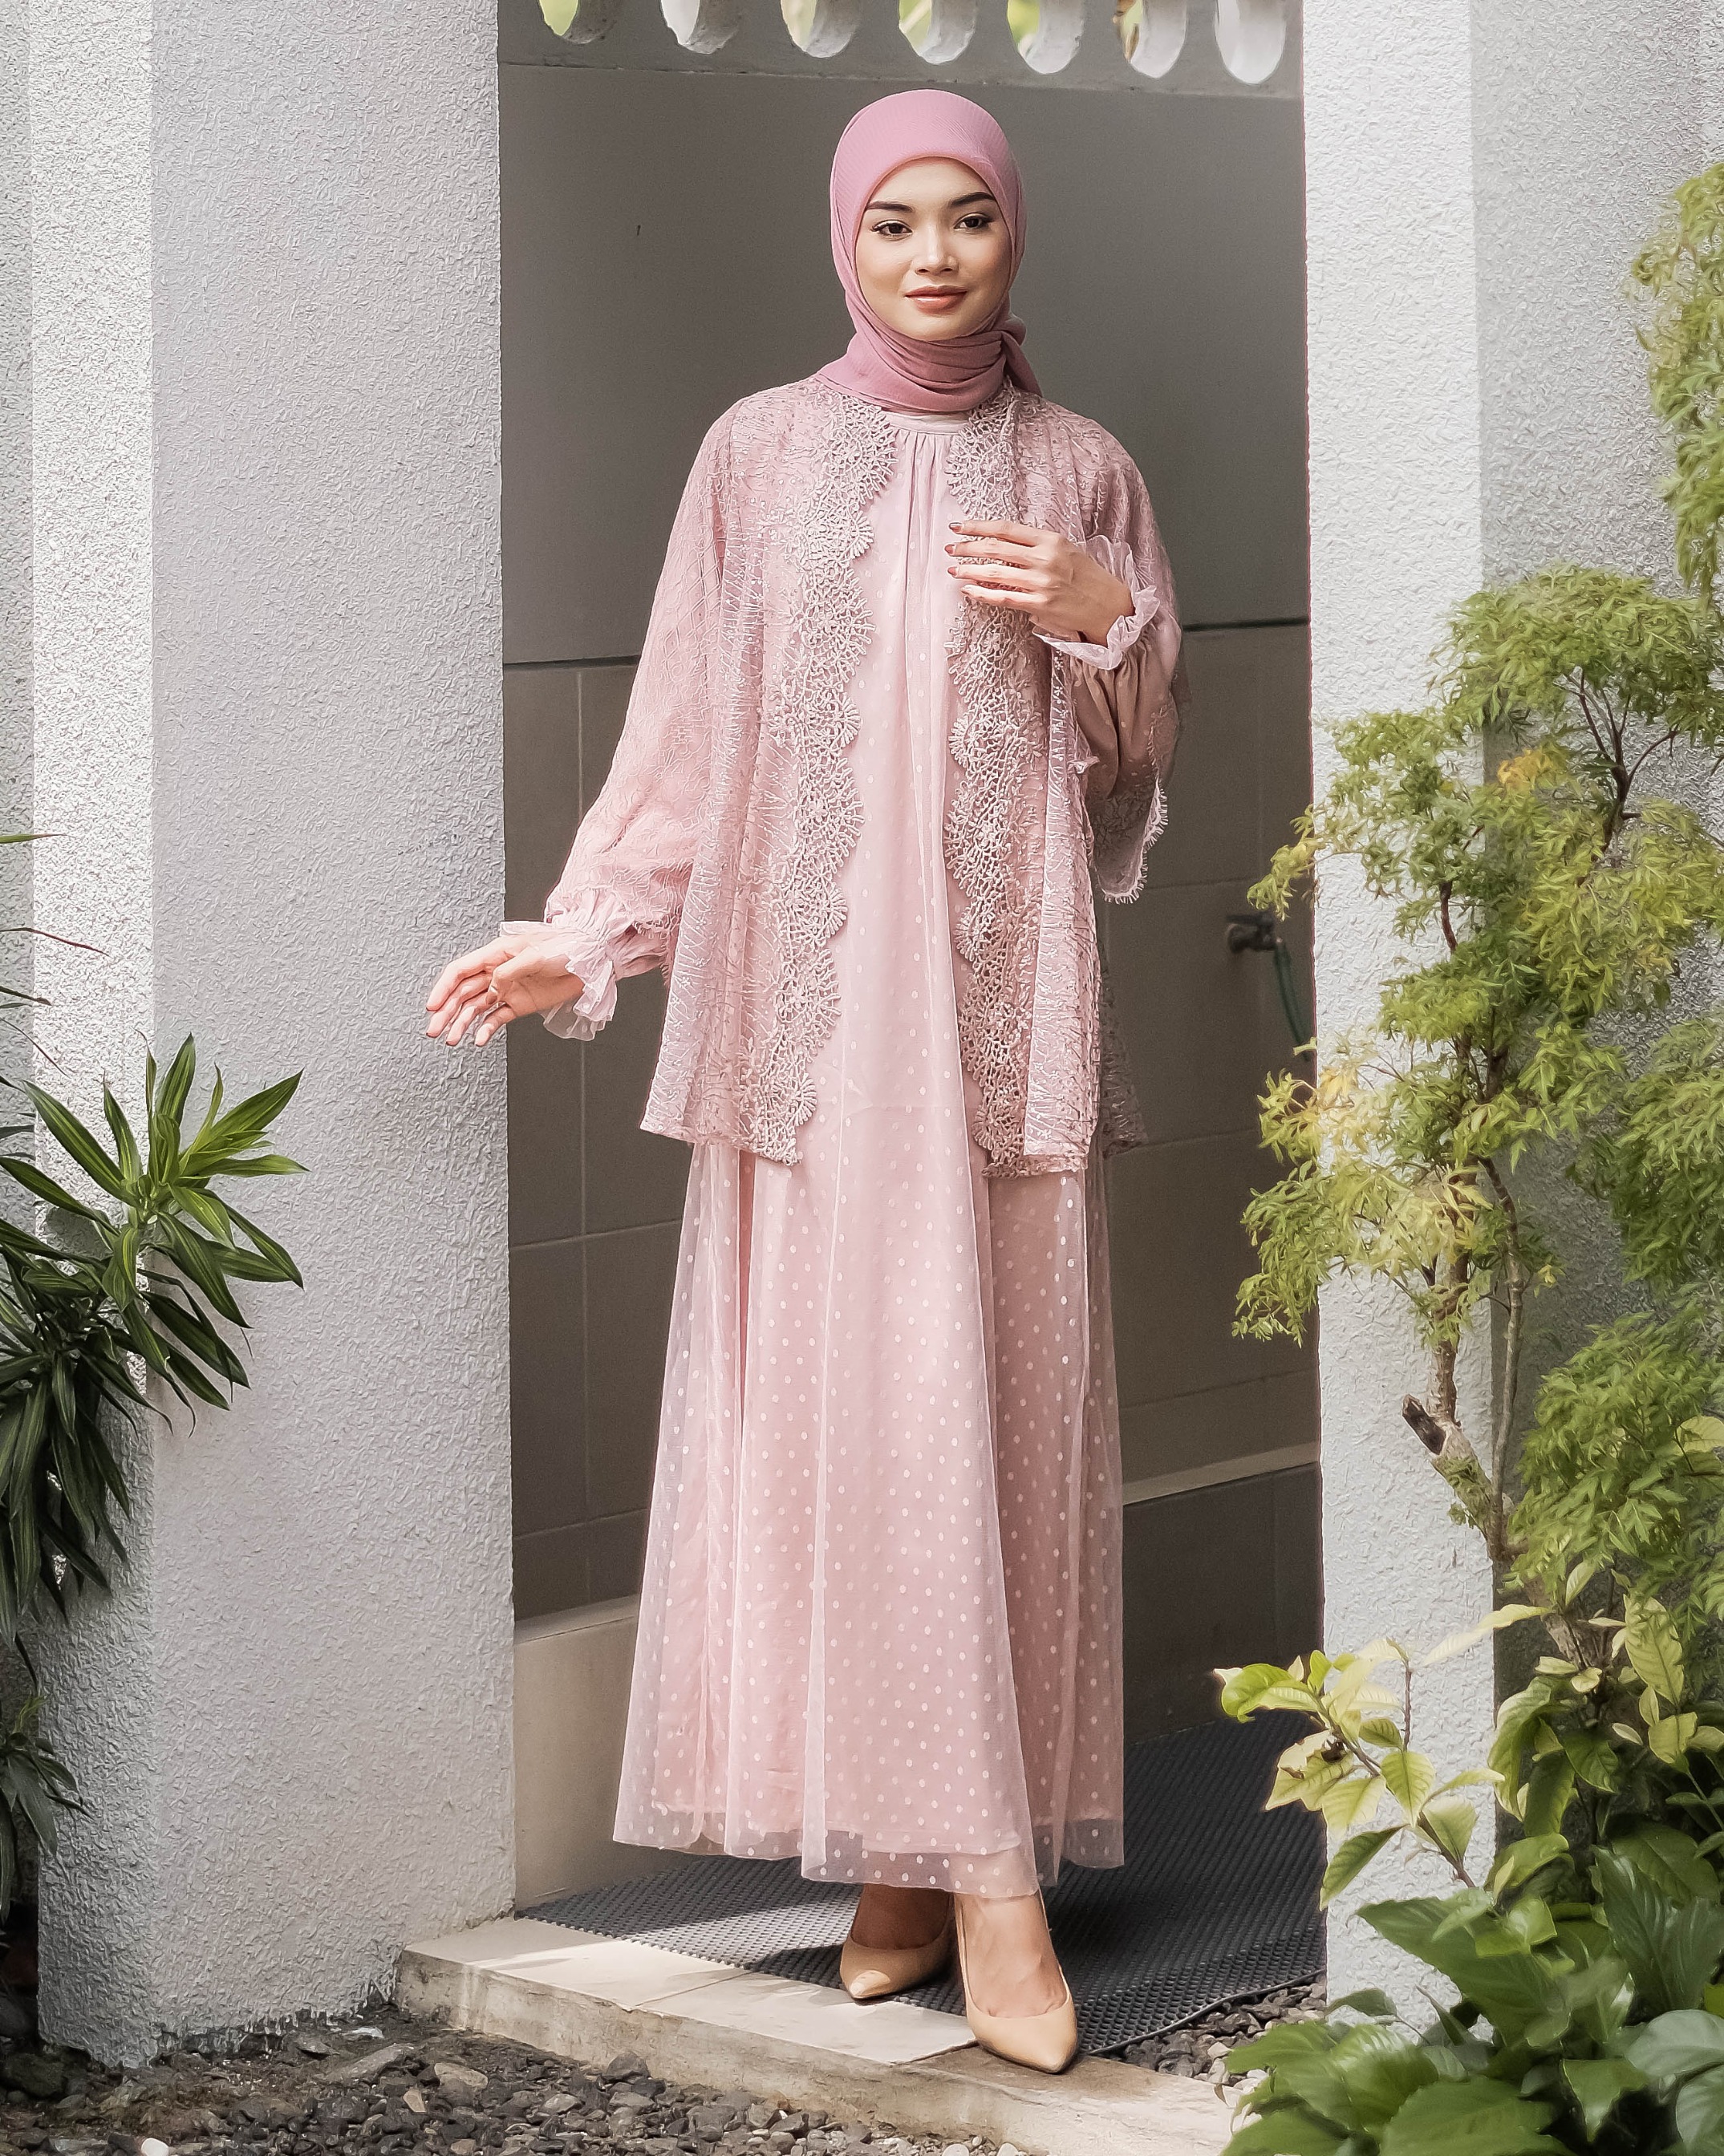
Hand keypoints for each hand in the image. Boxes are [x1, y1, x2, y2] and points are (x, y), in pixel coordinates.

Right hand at [426, 934, 582, 1047]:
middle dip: (446, 1012)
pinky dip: (487, 1030)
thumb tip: (491, 988)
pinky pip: (496, 1019)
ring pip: (475, 1008)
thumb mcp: (535, 955)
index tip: (431, 1007)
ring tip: (451, 1041)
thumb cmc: (565, 946)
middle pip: (462, 993)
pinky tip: (478, 1040)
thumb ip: (508, 972)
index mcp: (495, 954)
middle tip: (433, 1031)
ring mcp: (506, 990)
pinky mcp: (518, 1005)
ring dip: (461, 1024)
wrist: (590, 961)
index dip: (443, 988)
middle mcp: (496, 972)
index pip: (460, 971)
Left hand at [946, 521, 1131, 644]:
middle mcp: (1044, 558)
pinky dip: (982, 594)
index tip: (959, 527)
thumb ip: (1037, 544)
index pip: (1006, 529)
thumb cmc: (1087, 576)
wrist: (1108, 605)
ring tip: (953, 570)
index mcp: (1050, 540)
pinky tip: (968, 591)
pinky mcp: (1039, 605)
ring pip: (995, 573)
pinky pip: (1003, 598)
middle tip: (950, 548)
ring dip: (969, 571)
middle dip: (967, 548)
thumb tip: (1004, 542)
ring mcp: (1041, 583)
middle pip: (995, 548)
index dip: (978, 526)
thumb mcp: (1065, 549)